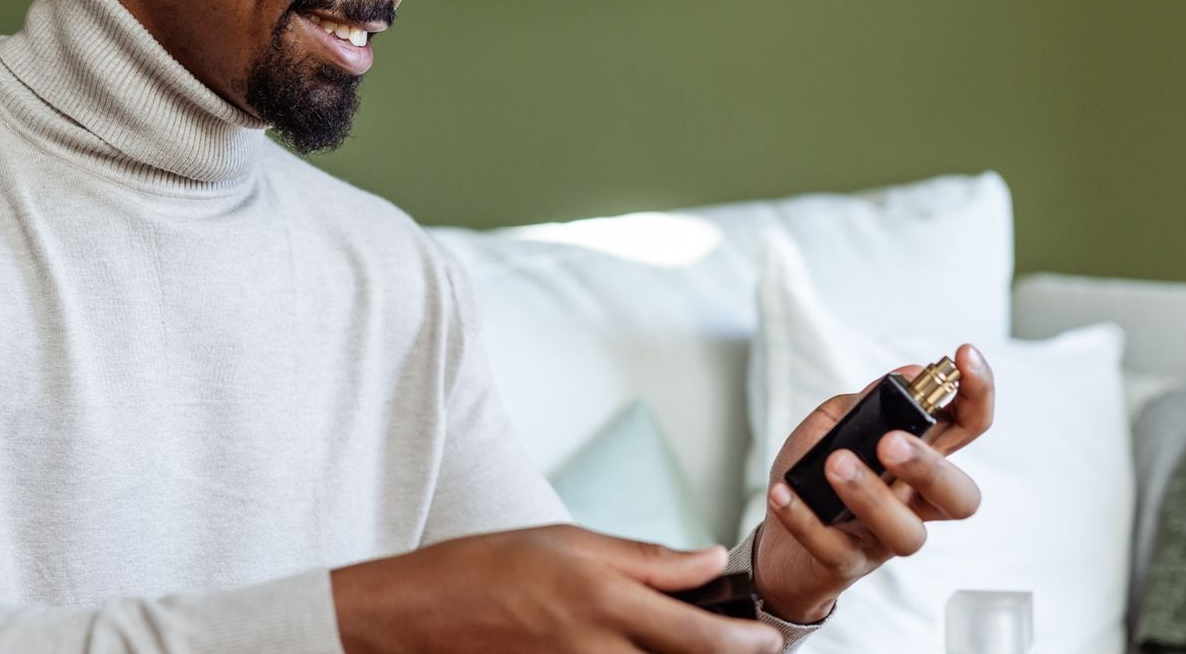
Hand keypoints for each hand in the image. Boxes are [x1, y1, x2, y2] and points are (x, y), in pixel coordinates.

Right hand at [332, 524, 783, 653]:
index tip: (768, 638)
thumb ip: (646, 558)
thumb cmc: (484, 568)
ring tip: (699, 649)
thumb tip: (708, 561)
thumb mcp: (570, 542)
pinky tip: (639, 652)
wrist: (417, 615)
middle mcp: (596, 649)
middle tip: (752, 648)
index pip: (698, 635)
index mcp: (603, 601)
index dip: (744, 642)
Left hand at [750, 342, 994, 622]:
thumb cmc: (817, 480)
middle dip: (931, 466)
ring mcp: (883, 538)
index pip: (966, 426)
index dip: (976, 392)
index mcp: (920, 458)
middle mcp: (914, 501)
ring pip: (907, 533)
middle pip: (960, 495)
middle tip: (891, 443)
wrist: (780, 545)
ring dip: (871, 495)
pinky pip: (835, 549)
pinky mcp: (846, 563)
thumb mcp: (833, 427)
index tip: (964, 356)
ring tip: (836, 464)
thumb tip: (905, 375)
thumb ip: (867, 404)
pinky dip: (806, 520)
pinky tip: (784, 493)